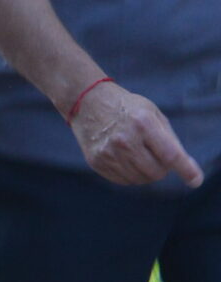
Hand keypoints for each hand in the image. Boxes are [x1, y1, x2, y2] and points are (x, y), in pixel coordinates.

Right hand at [71, 81, 205, 188]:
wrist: (86, 101)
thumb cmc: (126, 107)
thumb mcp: (152, 113)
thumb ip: (170, 140)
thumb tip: (186, 167)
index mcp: (142, 123)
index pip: (170, 155)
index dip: (186, 170)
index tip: (195, 180)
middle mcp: (124, 140)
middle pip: (157, 172)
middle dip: (161, 167)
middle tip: (154, 154)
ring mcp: (108, 152)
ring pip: (141, 179)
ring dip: (145, 172)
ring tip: (137, 154)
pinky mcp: (96, 162)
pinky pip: (124, 181)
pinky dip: (130, 174)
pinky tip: (124, 158)